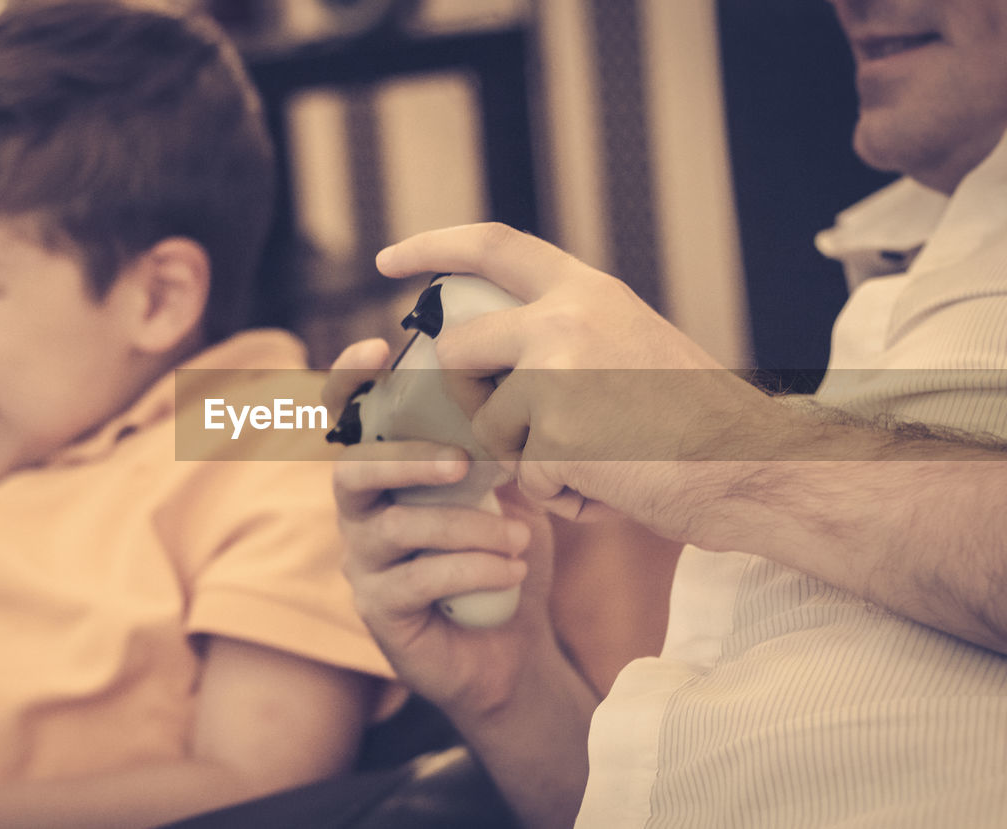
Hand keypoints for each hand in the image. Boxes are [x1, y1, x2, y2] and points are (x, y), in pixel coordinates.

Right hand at [324, 341, 564, 717]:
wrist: (513, 650)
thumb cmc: (504, 560)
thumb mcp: (509, 495)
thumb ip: (500, 451)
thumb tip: (518, 392)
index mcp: (386, 475)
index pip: (349, 420)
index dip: (350, 381)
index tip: (377, 350)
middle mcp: (362, 515)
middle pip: (352, 470)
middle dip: (406, 458)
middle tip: (463, 462)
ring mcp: (364, 565)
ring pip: (395, 528)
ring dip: (465, 528)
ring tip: (520, 539)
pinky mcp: (379, 612)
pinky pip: (416, 580)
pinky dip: (472, 570)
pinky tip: (513, 571)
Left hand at [376, 223, 778, 541]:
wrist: (746, 466)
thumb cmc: (687, 417)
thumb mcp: (625, 343)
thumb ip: (560, 336)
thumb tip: (476, 356)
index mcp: (585, 292)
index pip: (490, 246)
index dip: (431, 247)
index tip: (387, 260)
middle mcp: (565, 320)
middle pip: (458, 350)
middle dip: (468, 396)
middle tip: (516, 426)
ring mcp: (557, 374)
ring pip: (488, 426)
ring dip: (528, 457)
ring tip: (598, 457)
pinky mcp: (555, 435)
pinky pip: (526, 477)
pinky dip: (562, 494)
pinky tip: (614, 483)